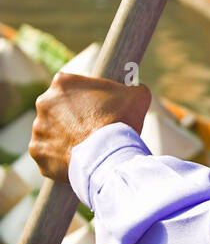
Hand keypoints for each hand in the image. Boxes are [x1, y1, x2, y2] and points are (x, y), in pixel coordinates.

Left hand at [29, 73, 151, 184]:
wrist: (108, 155)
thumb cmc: (121, 122)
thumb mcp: (137, 97)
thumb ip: (134, 90)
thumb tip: (138, 91)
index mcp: (62, 83)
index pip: (73, 86)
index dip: (88, 98)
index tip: (98, 109)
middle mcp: (44, 102)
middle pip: (59, 109)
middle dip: (72, 118)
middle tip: (92, 129)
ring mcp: (38, 128)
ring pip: (52, 132)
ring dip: (66, 138)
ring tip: (87, 148)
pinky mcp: (37, 151)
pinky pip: (49, 154)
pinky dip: (60, 158)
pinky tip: (78, 160)